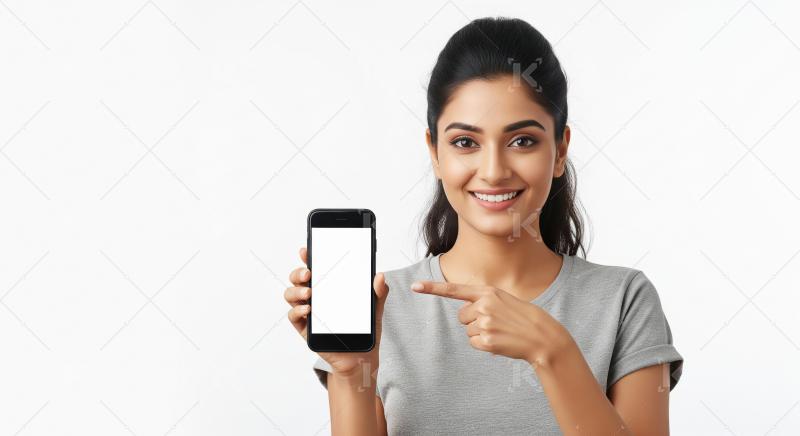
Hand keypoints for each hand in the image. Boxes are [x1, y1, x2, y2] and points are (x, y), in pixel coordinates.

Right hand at [284, 246, 389, 378]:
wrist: (360, 358)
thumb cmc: (364, 330)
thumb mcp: (375, 309)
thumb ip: (378, 292)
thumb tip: (380, 276)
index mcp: (329, 288)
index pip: (315, 268)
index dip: (308, 257)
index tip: (306, 250)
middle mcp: (316, 297)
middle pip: (298, 279)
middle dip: (298, 272)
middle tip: (309, 273)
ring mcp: (308, 313)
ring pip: (291, 295)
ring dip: (296, 290)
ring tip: (309, 292)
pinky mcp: (306, 329)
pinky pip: (293, 317)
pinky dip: (297, 310)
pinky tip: (308, 310)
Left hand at [411, 280, 573, 366]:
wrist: (542, 336)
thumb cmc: (522, 317)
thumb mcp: (504, 300)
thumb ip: (483, 301)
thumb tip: (463, 314)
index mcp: (487, 292)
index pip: (454, 289)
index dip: (432, 288)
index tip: (414, 286)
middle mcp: (483, 305)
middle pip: (462, 316)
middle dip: (474, 320)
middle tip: (496, 322)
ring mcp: (484, 323)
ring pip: (468, 330)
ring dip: (481, 333)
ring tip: (501, 331)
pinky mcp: (486, 340)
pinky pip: (473, 343)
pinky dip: (483, 345)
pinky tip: (499, 341)